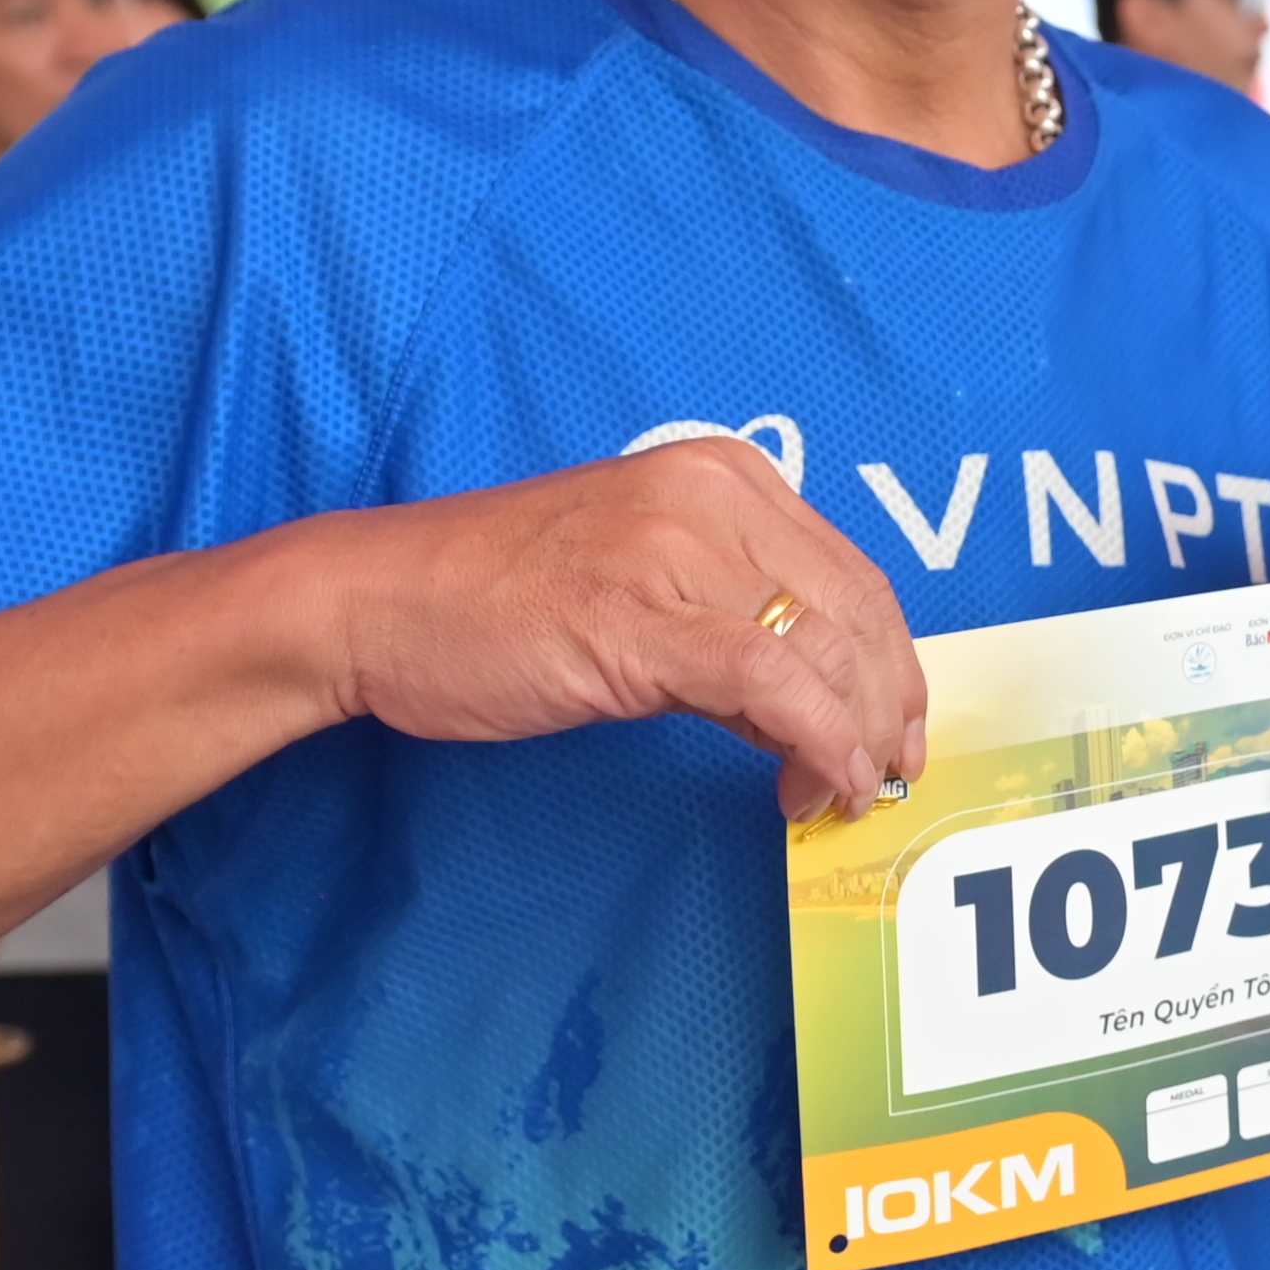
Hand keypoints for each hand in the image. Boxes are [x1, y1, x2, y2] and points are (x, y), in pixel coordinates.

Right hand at [312, 431, 926, 817]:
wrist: (375, 600)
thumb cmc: (492, 598)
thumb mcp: (640, 585)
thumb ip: (729, 625)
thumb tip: (809, 708)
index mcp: (722, 475)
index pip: (853, 574)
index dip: (890, 665)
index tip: (894, 732)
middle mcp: (711, 496)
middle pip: (857, 611)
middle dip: (887, 707)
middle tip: (883, 778)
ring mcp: (675, 550)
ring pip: (824, 647)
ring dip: (854, 738)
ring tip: (835, 794)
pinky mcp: (639, 618)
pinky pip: (770, 682)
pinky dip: (818, 742)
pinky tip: (818, 784)